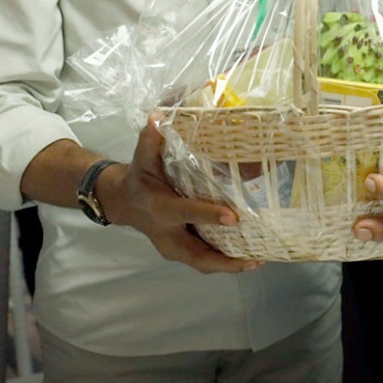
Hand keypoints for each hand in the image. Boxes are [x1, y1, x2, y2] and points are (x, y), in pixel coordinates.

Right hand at [102, 114, 260, 273]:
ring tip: (259, 261)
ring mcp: (173, 247)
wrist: (122, 202)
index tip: (233, 217)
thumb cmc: (138, 177)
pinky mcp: (181, 251)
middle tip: (254, 259)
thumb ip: (151, 139)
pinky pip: (204, 260)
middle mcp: (167, 232)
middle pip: (196, 254)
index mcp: (160, 207)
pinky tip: (251, 258)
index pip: (186, 212)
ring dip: (230, 265)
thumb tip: (158, 116)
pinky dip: (226, 262)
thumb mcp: (141, 158)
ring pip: (202, 262)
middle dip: (224, 260)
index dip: (208, 215)